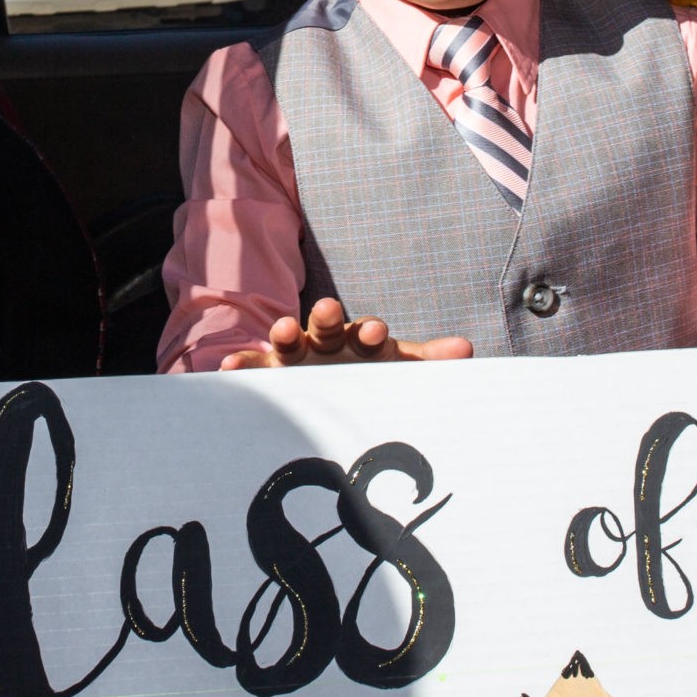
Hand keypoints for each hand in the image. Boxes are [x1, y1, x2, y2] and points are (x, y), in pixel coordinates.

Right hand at [218, 296, 473, 369]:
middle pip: (326, 327)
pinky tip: (228, 367)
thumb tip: (467, 349)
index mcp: (358, 341)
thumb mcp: (395, 370)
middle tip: (330, 308)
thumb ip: (427, 361)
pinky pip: (251, 366)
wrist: (317, 388)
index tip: (378, 331)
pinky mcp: (265, 373)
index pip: (366, 333)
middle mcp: (324, 343)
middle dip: (328, 318)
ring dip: (285, 333)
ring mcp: (293, 356)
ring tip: (283, 329)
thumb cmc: (364, 376)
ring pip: (288, 341)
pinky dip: (241, 365)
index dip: (371, 332)